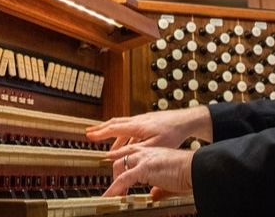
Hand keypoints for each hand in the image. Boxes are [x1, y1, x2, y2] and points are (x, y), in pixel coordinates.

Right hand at [85, 106, 211, 152]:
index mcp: (136, 126)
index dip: (100, 133)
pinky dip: (123, 133)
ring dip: (111, 132)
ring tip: (103, 139)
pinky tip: (124, 141)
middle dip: (101, 129)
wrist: (186, 121)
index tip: (89, 136)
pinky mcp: (148, 122)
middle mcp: (137, 120)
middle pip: (114, 123)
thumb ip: (131, 151)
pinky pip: (131, 127)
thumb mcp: (152, 146)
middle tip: (89, 133)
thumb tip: (113, 155)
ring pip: (122, 125)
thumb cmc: (172, 133)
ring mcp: (143, 120)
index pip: (113, 129)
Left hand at [103, 145, 193, 198]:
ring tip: (110, 194)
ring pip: (119, 165)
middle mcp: (146, 152)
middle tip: (115, 186)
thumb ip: (159, 188)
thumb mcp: (169, 181)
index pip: (132, 155)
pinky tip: (109, 197)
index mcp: (153, 152)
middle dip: (116, 172)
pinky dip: (114, 189)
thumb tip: (153, 195)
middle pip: (122, 158)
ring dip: (114, 180)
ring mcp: (144, 159)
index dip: (124, 166)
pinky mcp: (144, 168)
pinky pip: (123, 179)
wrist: (196, 168)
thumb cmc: (188, 173)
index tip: (119, 176)